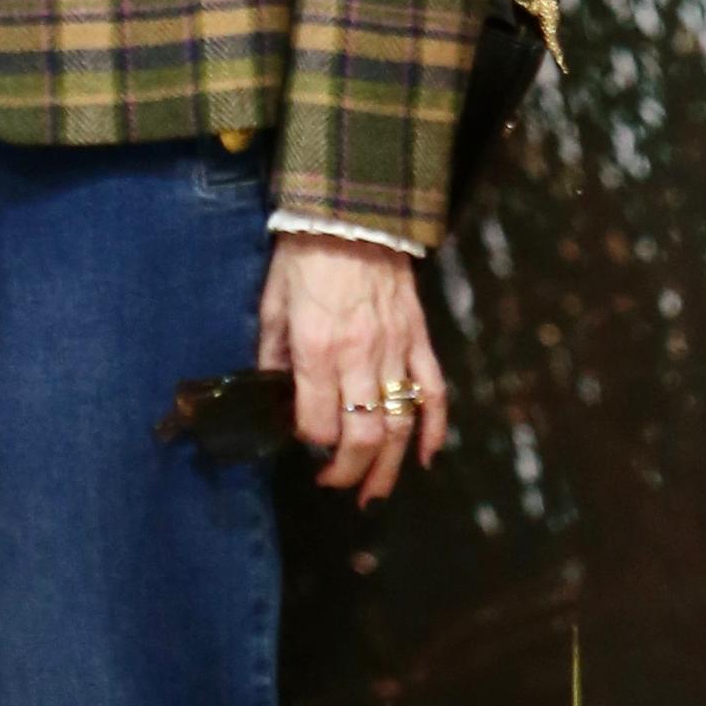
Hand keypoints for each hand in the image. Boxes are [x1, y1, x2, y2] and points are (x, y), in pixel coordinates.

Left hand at [259, 235, 446, 506]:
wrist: (351, 211)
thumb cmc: (303, 255)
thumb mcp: (272, 304)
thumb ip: (272, 354)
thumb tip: (273, 395)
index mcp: (317, 349)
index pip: (317, 423)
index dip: (309, 443)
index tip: (302, 444)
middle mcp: (359, 356)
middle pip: (362, 436)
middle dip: (349, 472)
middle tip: (336, 486)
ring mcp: (395, 349)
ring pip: (399, 425)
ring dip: (389, 468)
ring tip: (375, 494)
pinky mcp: (418, 338)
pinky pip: (433, 392)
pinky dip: (433, 430)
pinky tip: (424, 457)